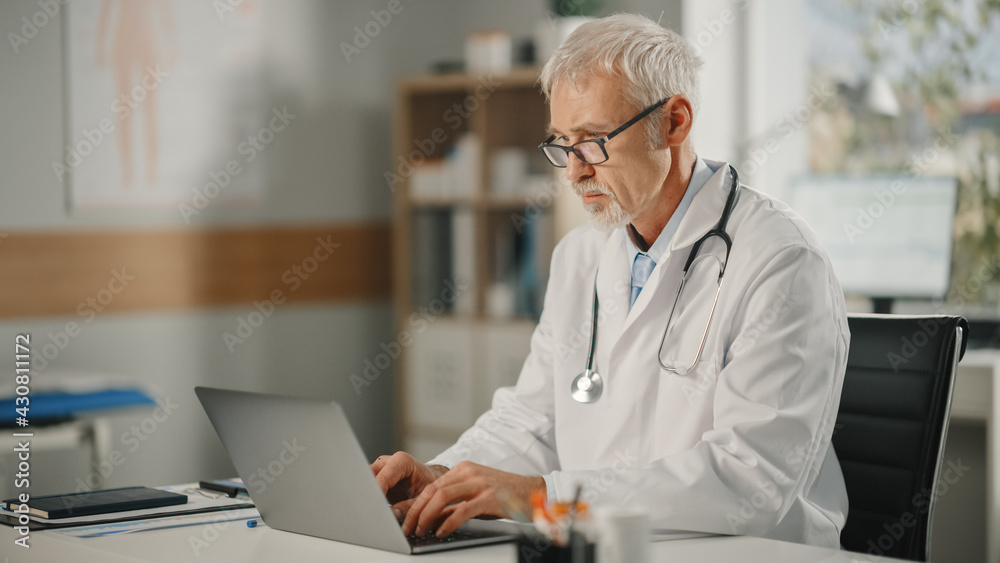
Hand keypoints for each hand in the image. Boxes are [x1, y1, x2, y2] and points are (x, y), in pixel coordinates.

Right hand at [371, 451, 447, 519]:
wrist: (430, 481)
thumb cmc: (430, 486)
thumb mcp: (425, 497)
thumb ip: (410, 506)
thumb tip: (392, 514)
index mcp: (402, 461)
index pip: (382, 477)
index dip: (376, 494)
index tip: (374, 509)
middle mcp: (388, 462)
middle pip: (369, 477)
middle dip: (368, 494)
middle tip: (369, 512)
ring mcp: (380, 469)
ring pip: (364, 482)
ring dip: (366, 497)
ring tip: (370, 513)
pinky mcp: (376, 478)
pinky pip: (367, 487)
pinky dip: (368, 498)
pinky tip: (372, 510)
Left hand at [401, 461, 543, 537]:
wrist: (533, 492)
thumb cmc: (503, 495)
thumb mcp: (475, 493)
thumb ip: (455, 501)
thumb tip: (430, 517)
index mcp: (463, 469)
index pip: (432, 485)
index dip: (415, 503)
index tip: (405, 519)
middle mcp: (469, 472)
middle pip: (433, 490)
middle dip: (416, 510)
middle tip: (407, 527)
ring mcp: (480, 483)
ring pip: (443, 497)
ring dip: (427, 516)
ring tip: (421, 530)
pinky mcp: (490, 497)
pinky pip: (462, 510)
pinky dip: (448, 523)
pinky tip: (441, 532)